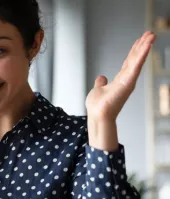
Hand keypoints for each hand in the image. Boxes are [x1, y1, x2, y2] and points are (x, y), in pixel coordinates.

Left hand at [85, 31, 155, 150]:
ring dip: (144, 47)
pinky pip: (135, 66)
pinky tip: (146, 45)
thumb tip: (101, 77)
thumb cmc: (98, 106)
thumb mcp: (98, 90)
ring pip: (137, 60)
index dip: (134, 50)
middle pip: (135, 58)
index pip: (129, 61)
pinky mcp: (128, 82)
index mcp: (120, 79)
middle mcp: (127, 79)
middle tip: (150, 33)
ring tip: (151, 35)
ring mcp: (128, 80)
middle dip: (142, 45)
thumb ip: (101, 83)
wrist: (97, 114)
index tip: (140, 39)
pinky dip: (141, 55)